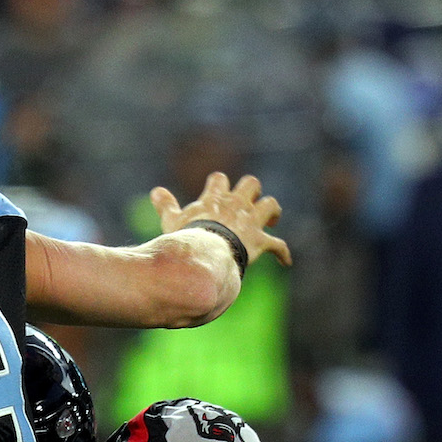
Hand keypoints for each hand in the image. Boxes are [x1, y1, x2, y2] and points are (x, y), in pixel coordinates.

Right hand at [151, 171, 290, 269]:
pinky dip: (282, 253)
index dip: (220, 185)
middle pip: (251, 183)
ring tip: (270, 222)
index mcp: (215, 199)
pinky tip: (285, 262)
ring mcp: (251, 222)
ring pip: (271, 205)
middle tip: (248, 204)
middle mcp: (236, 205)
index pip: (219, 179)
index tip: (219, 195)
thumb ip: (166, 206)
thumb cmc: (186, 239)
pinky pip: (278, 245)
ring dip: (272, 212)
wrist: (204, 255)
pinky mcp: (261, 242)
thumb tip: (156, 191)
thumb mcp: (173, 221)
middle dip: (252, 191)